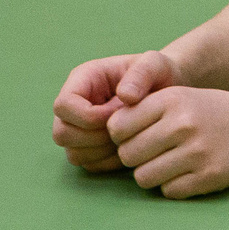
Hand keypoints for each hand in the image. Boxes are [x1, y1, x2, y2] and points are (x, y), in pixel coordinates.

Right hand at [51, 49, 179, 172]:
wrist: (167, 90)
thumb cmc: (158, 73)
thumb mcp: (155, 64)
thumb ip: (142, 74)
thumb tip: (125, 96)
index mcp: (82, 80)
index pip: (63, 105)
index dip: (88, 116)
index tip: (118, 114)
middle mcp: (74, 106)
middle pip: (62, 133)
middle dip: (94, 137)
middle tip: (125, 129)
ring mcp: (78, 129)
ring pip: (74, 153)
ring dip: (103, 150)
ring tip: (130, 134)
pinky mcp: (89, 147)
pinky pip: (89, 164)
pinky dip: (110, 161)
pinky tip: (130, 145)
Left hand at [108, 85, 228, 198]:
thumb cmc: (212, 112)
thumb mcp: (181, 97)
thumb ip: (145, 110)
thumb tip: (108, 133)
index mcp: (172, 99)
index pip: (118, 127)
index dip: (123, 136)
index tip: (138, 136)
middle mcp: (183, 124)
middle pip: (128, 156)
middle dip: (136, 158)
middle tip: (155, 153)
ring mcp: (196, 152)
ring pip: (144, 177)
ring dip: (153, 175)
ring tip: (170, 164)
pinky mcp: (208, 176)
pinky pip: (168, 191)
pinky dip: (174, 186)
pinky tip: (189, 173)